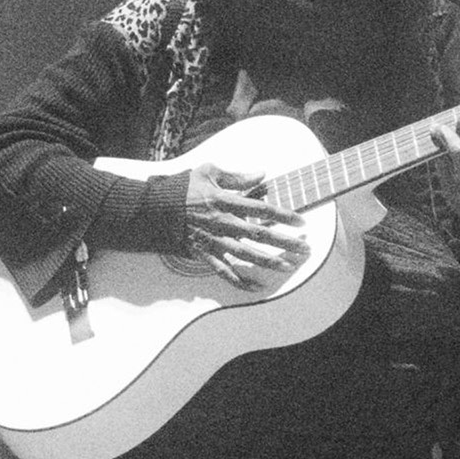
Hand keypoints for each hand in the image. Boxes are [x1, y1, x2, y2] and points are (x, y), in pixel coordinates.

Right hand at [183, 165, 308, 287]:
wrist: (154, 209)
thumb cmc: (182, 188)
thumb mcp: (208, 171)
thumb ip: (237, 176)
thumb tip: (261, 174)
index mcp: (225, 202)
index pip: (262, 210)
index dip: (284, 215)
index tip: (301, 221)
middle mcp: (223, 223)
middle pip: (260, 235)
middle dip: (286, 243)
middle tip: (306, 248)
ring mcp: (214, 241)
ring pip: (247, 255)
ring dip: (269, 262)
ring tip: (289, 266)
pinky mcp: (204, 254)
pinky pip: (225, 271)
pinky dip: (240, 281)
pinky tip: (257, 287)